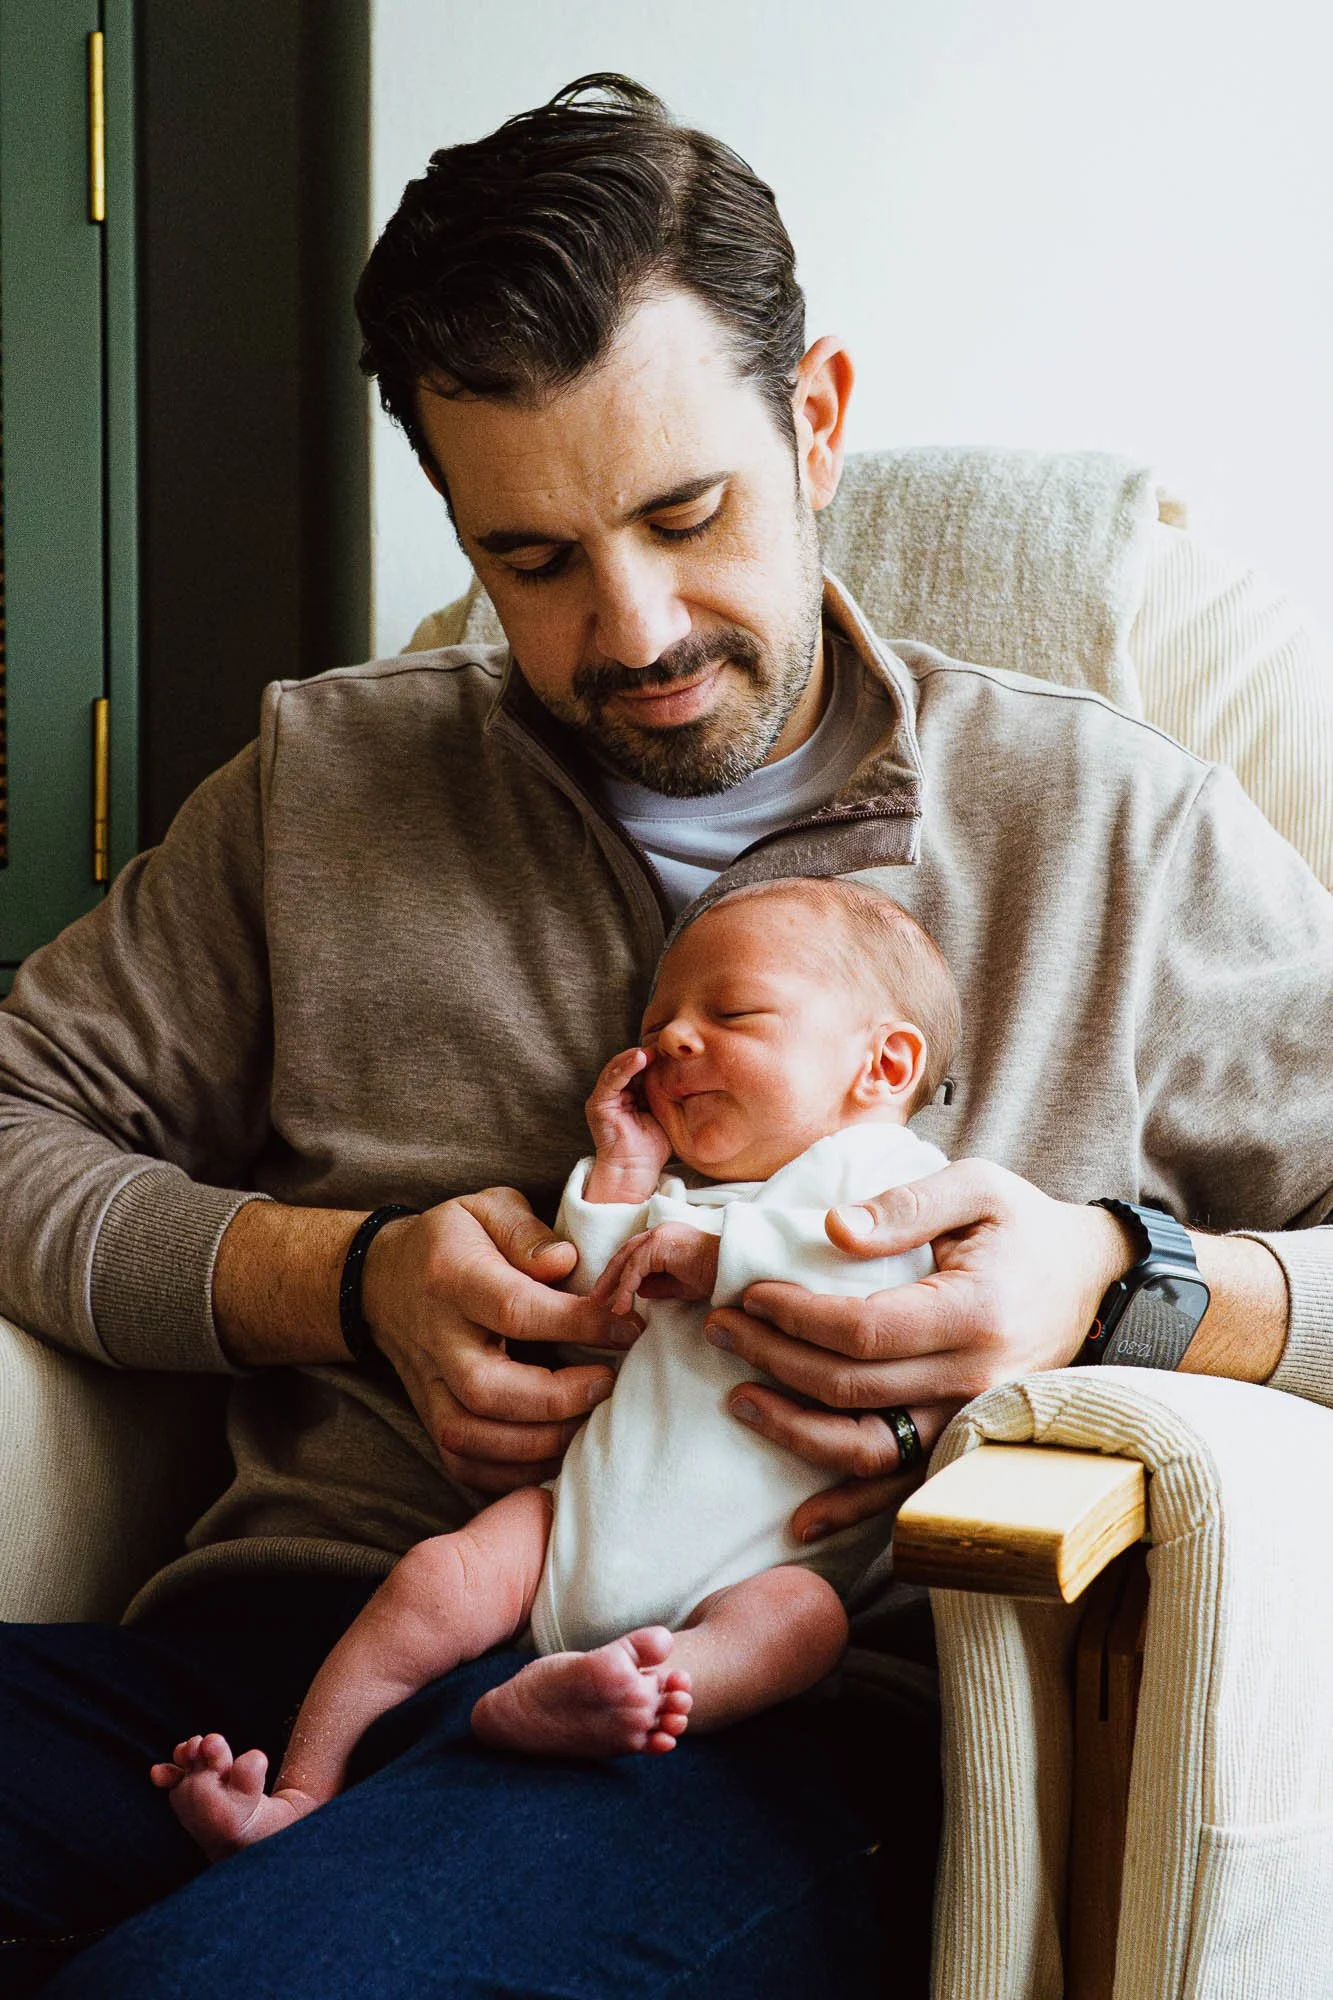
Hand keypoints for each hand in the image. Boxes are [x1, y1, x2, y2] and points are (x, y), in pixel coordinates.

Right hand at [360, 1187, 641, 1491]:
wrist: (381, 1278)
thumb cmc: (451, 1241)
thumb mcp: (486, 1208)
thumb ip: (527, 1232)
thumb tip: (566, 1263)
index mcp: (452, 1278)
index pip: (516, 1311)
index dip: (578, 1324)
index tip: (627, 1328)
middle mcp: (436, 1339)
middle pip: (488, 1389)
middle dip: (557, 1399)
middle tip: (608, 1385)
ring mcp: (427, 1385)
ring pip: (473, 1437)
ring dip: (539, 1443)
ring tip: (589, 1422)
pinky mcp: (429, 1417)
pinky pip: (464, 1464)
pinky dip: (511, 1473)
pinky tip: (554, 1455)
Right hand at [584, 1047, 671, 1201]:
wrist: (635, 1173)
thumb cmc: (652, 1149)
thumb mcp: (664, 1115)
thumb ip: (669, 1097)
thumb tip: (692, 1076)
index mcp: (631, 1095)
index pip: (641, 1069)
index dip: (656, 1058)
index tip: (675, 1049)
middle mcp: (616, 1094)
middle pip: (628, 1065)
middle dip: (646, 1053)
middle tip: (665, 1044)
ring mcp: (605, 1098)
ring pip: (617, 1068)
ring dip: (634, 1056)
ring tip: (651, 1049)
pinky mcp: (599, 1105)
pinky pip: (610, 1081)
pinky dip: (624, 1068)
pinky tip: (639, 1058)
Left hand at [592, 1222, 720, 1318]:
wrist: (734, 1271)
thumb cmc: (715, 1278)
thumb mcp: (680, 1285)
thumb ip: (658, 1285)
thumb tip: (638, 1290)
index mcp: (666, 1238)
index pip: (634, 1254)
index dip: (619, 1274)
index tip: (608, 1294)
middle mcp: (661, 1232)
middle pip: (626, 1253)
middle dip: (609, 1276)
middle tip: (596, 1297)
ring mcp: (660, 1235)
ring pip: (628, 1259)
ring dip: (615, 1284)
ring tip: (608, 1306)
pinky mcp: (661, 1243)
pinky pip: (636, 1267)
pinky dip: (626, 1287)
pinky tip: (622, 1304)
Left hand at [704, 1159, 1131, 1543]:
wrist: (1093, 1281)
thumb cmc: (1025, 1228)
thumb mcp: (977, 1187)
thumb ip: (905, 1205)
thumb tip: (832, 1230)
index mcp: (974, 1312)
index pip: (862, 1330)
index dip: (796, 1317)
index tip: (748, 1294)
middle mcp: (977, 1380)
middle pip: (853, 1388)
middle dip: (773, 1359)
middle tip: (721, 1330)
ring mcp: (974, 1422)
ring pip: (870, 1451)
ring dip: (795, 1432)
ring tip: (739, 1400)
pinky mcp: (970, 1445)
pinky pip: (904, 1490)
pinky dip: (851, 1509)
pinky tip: (800, 1519)